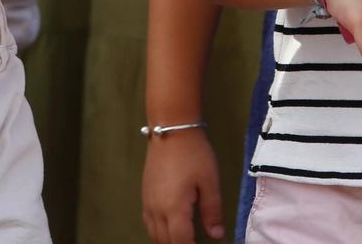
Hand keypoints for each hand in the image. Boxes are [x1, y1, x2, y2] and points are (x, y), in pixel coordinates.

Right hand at [142, 126, 223, 243]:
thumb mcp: (210, 181)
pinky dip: (158, 233)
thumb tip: (216, 235)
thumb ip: (212, 211)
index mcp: (174, 209)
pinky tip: (168, 230)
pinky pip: (148, 223)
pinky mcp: (145, 195)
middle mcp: (157, 210)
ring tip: (183, 239)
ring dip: (167, 242)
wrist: (171, 129)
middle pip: (165, 243)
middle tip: (193, 243)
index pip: (181, 243)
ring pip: (154, 235)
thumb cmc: (193, 153)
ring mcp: (148, 203)